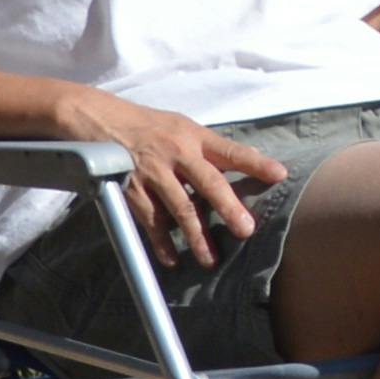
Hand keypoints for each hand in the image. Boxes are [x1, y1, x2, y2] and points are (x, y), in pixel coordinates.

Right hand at [56, 91, 284, 266]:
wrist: (99, 119)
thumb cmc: (147, 125)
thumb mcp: (181, 126)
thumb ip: (210, 147)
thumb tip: (249, 158)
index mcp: (193, 136)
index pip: (230, 150)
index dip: (255, 162)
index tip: (280, 174)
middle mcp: (176, 153)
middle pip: (208, 183)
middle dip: (228, 208)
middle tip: (246, 230)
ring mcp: (152, 172)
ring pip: (179, 208)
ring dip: (196, 236)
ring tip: (210, 259)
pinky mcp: (130, 189)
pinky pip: (150, 221)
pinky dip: (160, 242)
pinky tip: (172, 258)